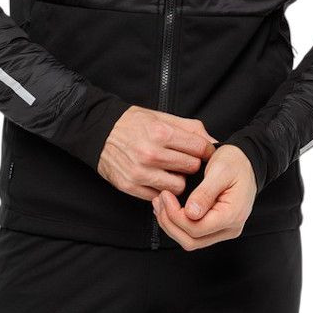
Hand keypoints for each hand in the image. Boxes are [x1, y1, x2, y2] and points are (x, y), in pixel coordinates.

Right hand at [97, 105, 217, 200]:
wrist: (99, 132)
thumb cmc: (132, 123)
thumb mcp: (161, 117)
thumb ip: (190, 128)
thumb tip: (214, 141)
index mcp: (161, 133)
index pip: (199, 148)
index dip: (204, 150)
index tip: (202, 152)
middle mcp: (150, 154)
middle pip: (191, 168)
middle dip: (191, 164)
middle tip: (184, 160)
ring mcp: (140, 172)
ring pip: (178, 186)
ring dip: (178, 179)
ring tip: (170, 170)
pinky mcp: (130, 186)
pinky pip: (158, 195)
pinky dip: (161, 189)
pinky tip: (157, 177)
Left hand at [151, 144, 256, 249]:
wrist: (247, 162)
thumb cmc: (235, 163)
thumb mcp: (220, 170)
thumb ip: (205, 193)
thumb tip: (190, 213)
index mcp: (232, 215)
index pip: (196, 228)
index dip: (175, 215)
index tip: (165, 195)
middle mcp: (230, 228)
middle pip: (192, 240)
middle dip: (170, 222)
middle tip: (160, 200)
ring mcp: (224, 230)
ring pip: (191, 241)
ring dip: (171, 225)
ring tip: (161, 205)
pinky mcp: (217, 228)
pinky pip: (194, 235)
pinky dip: (178, 225)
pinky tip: (169, 210)